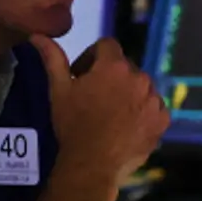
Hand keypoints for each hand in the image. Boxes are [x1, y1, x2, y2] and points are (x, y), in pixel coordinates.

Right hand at [35, 37, 167, 181]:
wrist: (93, 165)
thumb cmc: (73, 124)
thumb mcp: (58, 90)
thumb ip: (53, 59)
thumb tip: (38, 35)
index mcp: (114, 66)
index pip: (106, 46)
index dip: (91, 57)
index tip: (81, 76)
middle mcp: (140, 78)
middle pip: (125, 67)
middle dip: (110, 76)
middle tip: (94, 97)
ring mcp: (155, 100)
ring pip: (141, 87)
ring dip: (128, 93)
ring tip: (111, 114)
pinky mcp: (163, 121)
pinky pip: (154, 107)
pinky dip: (142, 112)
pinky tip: (127, 126)